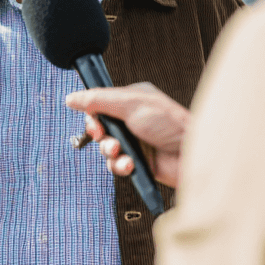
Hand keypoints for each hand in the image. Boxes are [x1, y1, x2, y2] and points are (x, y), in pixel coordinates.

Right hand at [64, 82, 187, 187]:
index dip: (93, 116)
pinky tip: (130, 165)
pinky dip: (120, 166)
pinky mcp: (138, 162)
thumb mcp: (132, 105)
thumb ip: (99, 100)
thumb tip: (72, 97)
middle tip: (104, 138)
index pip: (100, 105)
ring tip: (121, 153)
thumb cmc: (170, 125)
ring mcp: (136, 142)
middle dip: (100, 136)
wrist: (192, 155)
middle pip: (100, 128)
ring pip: (106, 149)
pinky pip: (117, 166)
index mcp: (132, 101)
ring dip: (110, 153)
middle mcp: (133, 120)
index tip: (94, 124)